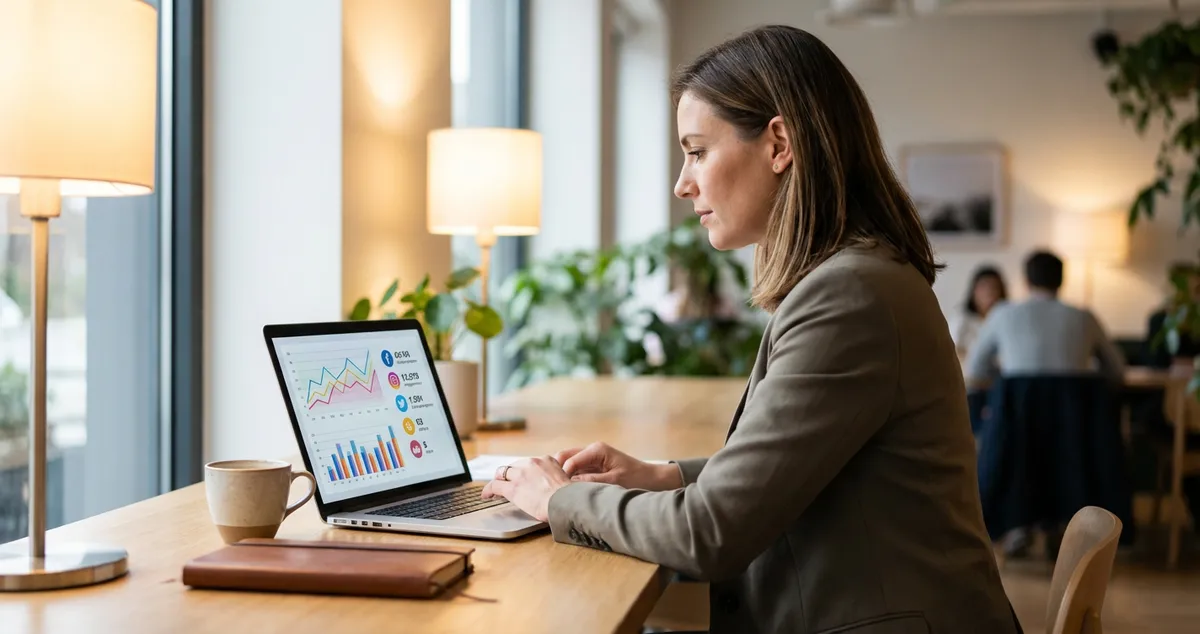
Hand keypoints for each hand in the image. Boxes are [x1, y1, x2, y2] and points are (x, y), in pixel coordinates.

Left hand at [480, 456, 570, 521]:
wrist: (565, 501)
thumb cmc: (569, 497)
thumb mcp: (566, 480)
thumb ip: (557, 478)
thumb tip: (556, 487)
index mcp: (546, 460)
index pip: (529, 463)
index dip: (523, 471)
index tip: (522, 476)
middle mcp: (532, 463)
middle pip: (514, 466)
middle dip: (509, 474)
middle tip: (506, 482)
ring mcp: (521, 475)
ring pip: (502, 473)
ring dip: (498, 480)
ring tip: (494, 488)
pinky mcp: (512, 488)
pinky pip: (495, 485)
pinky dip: (489, 490)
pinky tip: (486, 496)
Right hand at [553, 442, 682, 490]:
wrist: (653, 480)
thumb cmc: (637, 479)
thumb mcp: (613, 482)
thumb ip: (590, 481)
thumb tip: (569, 484)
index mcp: (596, 450)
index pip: (569, 461)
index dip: (562, 476)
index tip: (557, 491)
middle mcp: (592, 450)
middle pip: (564, 458)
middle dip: (557, 472)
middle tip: (552, 489)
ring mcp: (591, 457)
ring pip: (568, 464)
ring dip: (563, 476)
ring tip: (558, 491)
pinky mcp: (593, 466)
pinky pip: (576, 470)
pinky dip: (571, 479)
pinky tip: (569, 491)